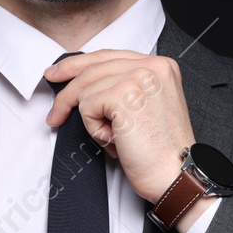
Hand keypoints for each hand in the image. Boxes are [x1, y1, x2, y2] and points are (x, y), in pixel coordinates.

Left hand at [43, 49, 194, 204]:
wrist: (177, 175)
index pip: (109, 56)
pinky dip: (94, 128)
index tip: (59, 73)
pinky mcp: (123, 95)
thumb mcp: (146, 108)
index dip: (79, 65)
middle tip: (55, 109)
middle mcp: (152, 65)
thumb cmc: (162, 153)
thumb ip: (125, 88)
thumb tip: (85, 84)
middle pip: (93, 67)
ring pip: (86, 89)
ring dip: (92, 120)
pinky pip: (86, 106)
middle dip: (67, 90)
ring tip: (115, 138)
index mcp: (161, 66)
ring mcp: (138, 77)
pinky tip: (116, 140)